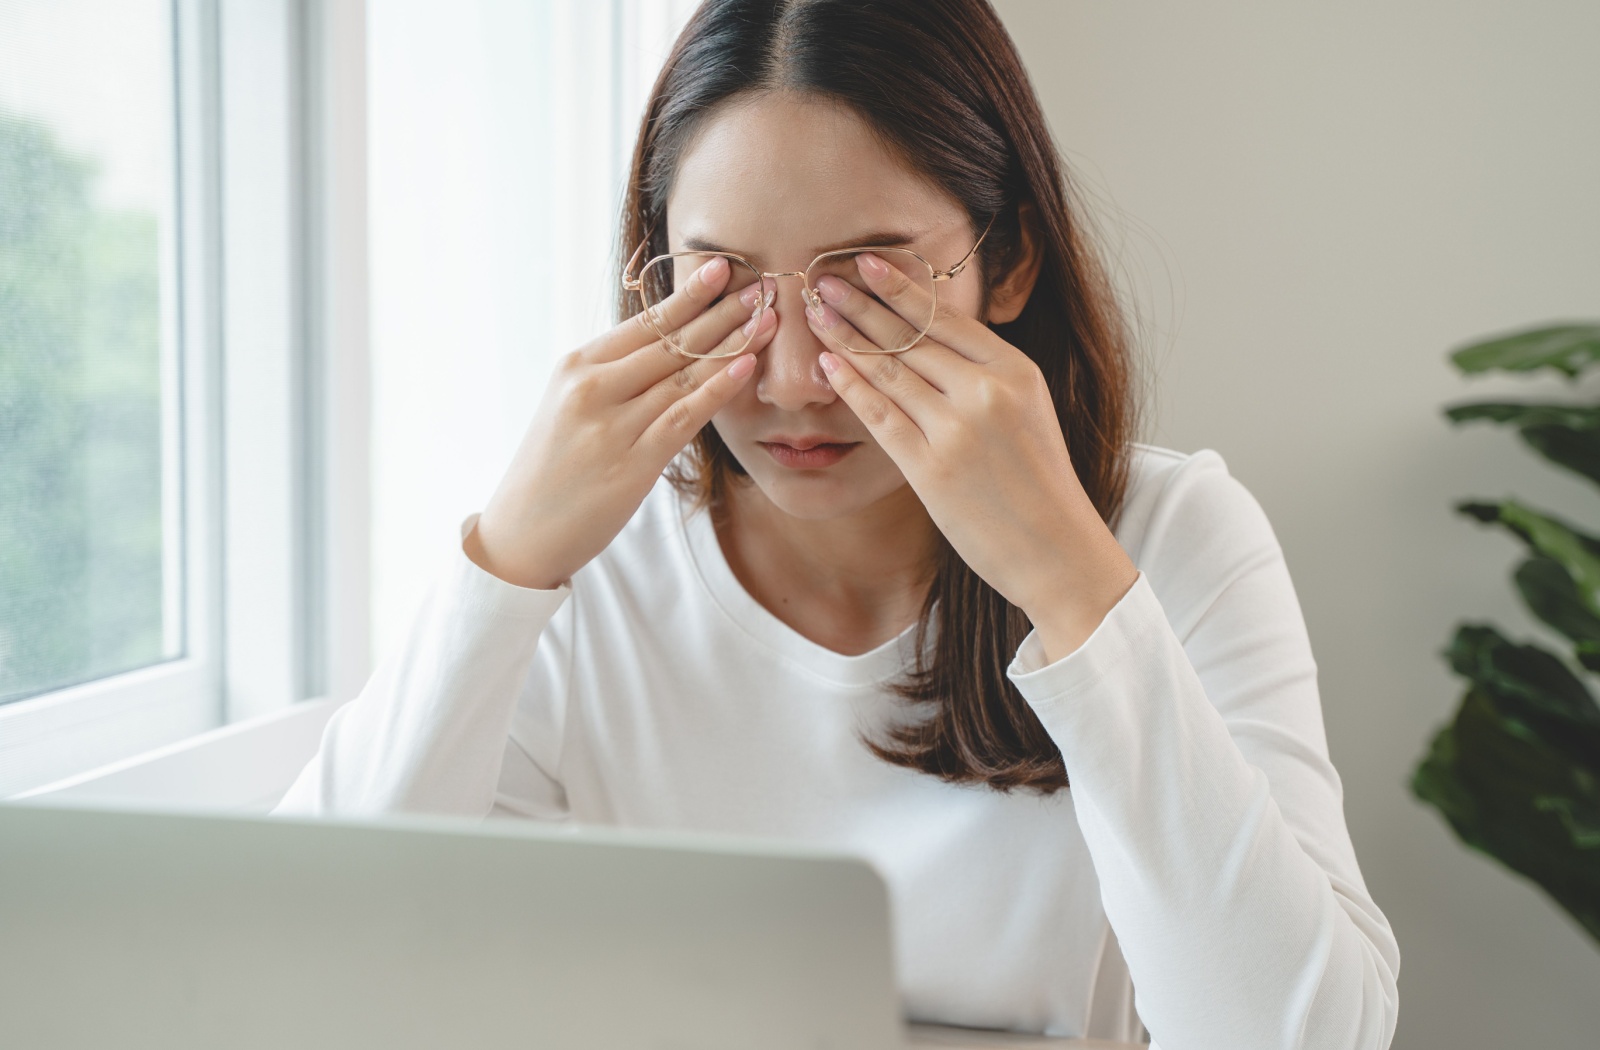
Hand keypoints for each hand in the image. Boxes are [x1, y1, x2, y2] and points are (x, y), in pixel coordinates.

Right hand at [467, 257, 775, 589]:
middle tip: (759, 284)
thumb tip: (663, 349)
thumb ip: (612, 378)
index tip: (722, 267)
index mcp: (577, 367)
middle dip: (719, 310)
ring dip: (730, 343)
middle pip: (669, 340)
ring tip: (768, 317)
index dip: (687, 294)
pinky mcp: (631, 463)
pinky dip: (717, 388)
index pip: (643, 322)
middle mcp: (592, 387)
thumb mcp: (570, 408)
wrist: (521, 533)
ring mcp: (612, 424)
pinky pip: (683, 416)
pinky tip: (746, 366)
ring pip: (682, 373)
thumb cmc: (552, 471)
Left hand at [806, 256, 1137, 660]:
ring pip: (890, 369)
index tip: (867, 262)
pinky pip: (881, 416)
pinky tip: (827, 364)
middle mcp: (987, 392)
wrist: (1057, 550)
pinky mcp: (932, 469)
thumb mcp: (1029, 412)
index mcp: (1016, 372)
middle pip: (912, 336)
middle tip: (823, 277)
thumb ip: (988, 376)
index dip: (900, 288)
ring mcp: (957, 430)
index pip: (946, 318)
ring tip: (815, 312)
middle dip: (861, 303)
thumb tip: (935, 342)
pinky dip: (851, 385)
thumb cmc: (1040, 485)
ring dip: (846, 336)